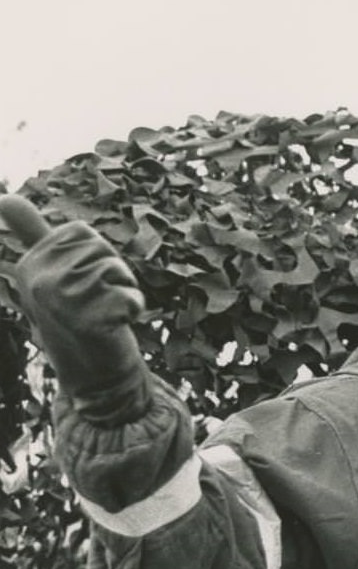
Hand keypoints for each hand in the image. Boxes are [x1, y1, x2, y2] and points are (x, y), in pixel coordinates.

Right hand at [1, 196, 149, 424]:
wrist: (94, 371)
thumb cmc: (78, 316)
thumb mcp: (50, 273)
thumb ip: (32, 234)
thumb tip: (5, 197)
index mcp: (30, 264)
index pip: (81, 232)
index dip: (95, 255)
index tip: (81, 282)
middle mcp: (38, 279)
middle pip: (101, 250)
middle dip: (112, 273)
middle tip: (96, 301)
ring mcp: (61, 300)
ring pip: (117, 272)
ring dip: (124, 292)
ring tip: (105, 313)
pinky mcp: (88, 321)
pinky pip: (130, 298)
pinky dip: (134, 310)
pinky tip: (115, 327)